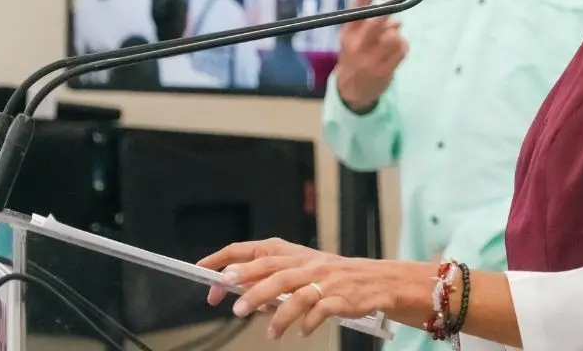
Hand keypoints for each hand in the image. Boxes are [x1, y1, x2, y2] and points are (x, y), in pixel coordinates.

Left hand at [198, 238, 424, 338]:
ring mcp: (324, 279)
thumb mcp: (302, 270)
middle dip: (249, 285)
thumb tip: (236, 289)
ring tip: (268, 331)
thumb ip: (271, 278)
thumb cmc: (333, 277)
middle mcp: (306, 263)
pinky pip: (320, 310)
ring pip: (294, 292)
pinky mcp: (340, 297)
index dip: (227, 258)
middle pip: (272, 270)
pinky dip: (307, 322)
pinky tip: (301, 333)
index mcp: (292, 253)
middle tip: (231, 304)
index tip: (205, 271)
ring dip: (277, 312)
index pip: (254, 249)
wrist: (377, 281)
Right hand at [335, 0, 406, 110]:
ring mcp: (370, 59)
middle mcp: (357, 45)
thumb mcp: (355, 39)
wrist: (351, 91)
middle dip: (386, 9)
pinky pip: (401, 50)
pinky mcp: (383, 70)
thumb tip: (396, 21)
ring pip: (394, 36)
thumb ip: (371, 26)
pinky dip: (403, 47)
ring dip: (398, 35)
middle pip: (374, 23)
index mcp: (348, 34)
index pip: (354, 12)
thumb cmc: (355, 57)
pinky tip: (396, 51)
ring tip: (392, 41)